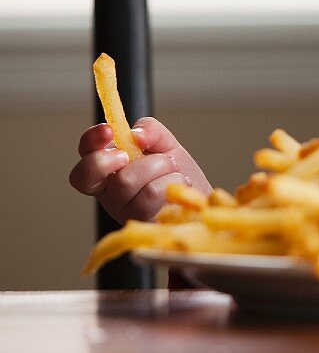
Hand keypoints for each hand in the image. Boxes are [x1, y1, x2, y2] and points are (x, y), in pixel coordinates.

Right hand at [69, 117, 211, 223]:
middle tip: (155, 159)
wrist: (199, 199)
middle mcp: (109, 193)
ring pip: (128, 180)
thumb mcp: (164, 143)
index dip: (90, 141)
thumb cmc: (175, 172)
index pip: (85, 156)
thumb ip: (149, 130)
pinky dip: (172, 181)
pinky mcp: (141, 222)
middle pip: (98, 171)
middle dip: (139, 159)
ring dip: (161, 167)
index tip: (108, 131)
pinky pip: (151, 194)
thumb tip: (136, 136)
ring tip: (172, 172)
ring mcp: (123, 210)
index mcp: (109, 170)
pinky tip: (178, 185)